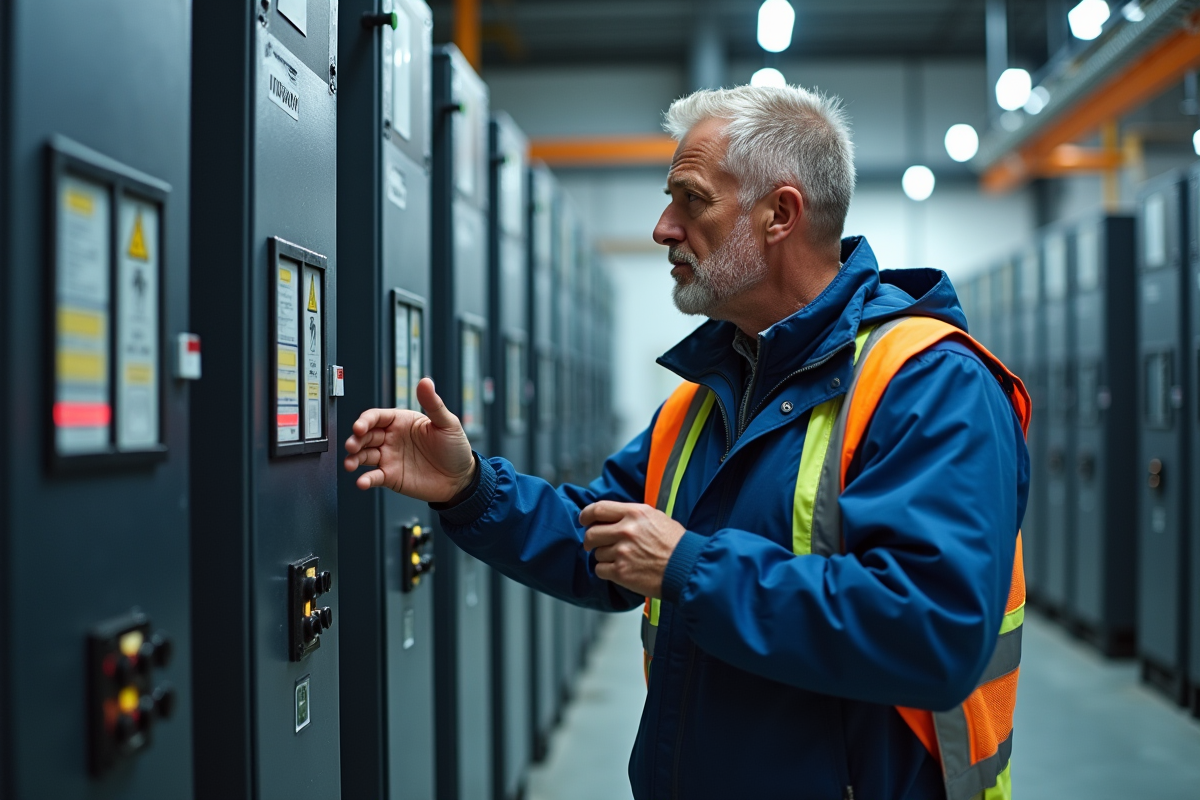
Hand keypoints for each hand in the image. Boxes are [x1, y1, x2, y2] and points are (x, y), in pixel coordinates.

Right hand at [343, 377, 476, 501]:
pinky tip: (362, 482)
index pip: (377, 417)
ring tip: (350, 464)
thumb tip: (426, 382)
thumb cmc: (455, 448)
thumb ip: (433, 404)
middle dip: (355, 440)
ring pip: (364, 455)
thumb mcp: (447, 423)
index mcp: (402, 422)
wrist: (461, 479)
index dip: (365, 421)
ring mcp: (389, 458)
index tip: (360, 427)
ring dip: (353, 458)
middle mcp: (392, 438)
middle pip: (365, 436)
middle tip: (352, 445)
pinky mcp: (390, 477)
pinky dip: (365, 479)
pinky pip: (373, 477)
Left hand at [580, 502, 686, 597]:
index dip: (586, 515)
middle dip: (590, 540)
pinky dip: (606, 571)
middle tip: (594, 545)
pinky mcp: (621, 572)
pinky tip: (619, 570)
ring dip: (603, 557)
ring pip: (596, 553)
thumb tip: (612, 518)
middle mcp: (626, 530)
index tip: (584, 520)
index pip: (598, 509)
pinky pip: (600, 570)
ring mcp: (622, 552)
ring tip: (621, 559)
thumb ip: (633, 515)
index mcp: (635, 513)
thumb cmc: (675, 544)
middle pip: (592, 533)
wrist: (687, 568)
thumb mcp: (656, 517)